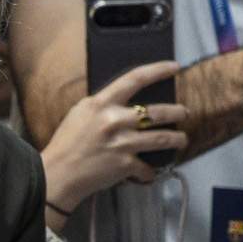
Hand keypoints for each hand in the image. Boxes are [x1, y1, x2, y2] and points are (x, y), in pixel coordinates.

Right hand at [43, 60, 187, 214]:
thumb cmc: (66, 143)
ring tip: (182, 138)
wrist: (58, 174)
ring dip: (176, 138)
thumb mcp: (80, 113)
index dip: (158, 70)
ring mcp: (122, 143)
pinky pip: (147, 167)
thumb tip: (123, 100)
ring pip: (162, 138)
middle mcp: (114, 121)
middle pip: (157, 112)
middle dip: (177, 111)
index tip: (174, 67)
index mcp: (101, 103)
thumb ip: (103, 105)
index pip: (135, 79)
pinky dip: (149, 171)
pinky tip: (150, 171)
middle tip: (184, 112)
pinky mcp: (125, 165)